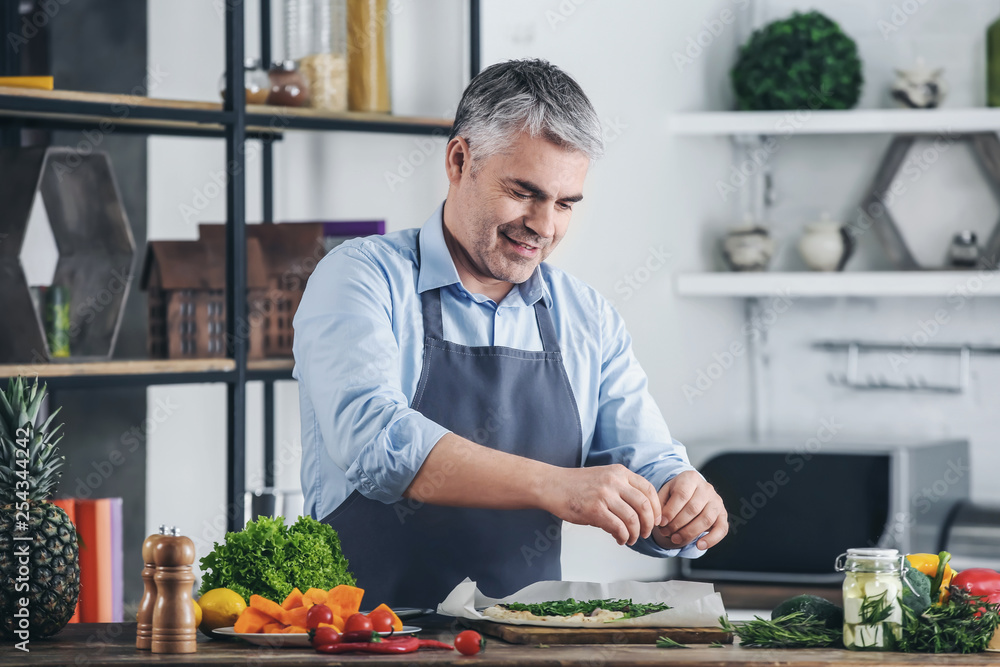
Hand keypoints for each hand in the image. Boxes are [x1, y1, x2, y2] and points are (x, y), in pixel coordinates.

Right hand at [543, 464, 661, 545]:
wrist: (551, 485)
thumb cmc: (576, 485)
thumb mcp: (604, 477)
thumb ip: (622, 488)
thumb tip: (641, 512)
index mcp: (619, 472)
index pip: (648, 490)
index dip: (656, 508)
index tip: (656, 519)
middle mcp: (614, 481)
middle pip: (644, 506)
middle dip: (649, 524)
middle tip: (646, 533)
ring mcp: (604, 495)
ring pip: (632, 519)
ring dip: (635, 533)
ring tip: (631, 539)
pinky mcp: (594, 510)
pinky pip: (617, 527)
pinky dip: (623, 537)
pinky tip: (620, 539)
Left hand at [653, 471, 727, 550]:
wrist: (692, 492)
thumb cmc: (676, 494)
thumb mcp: (665, 492)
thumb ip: (660, 503)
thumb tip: (660, 520)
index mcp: (691, 478)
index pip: (682, 494)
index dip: (671, 511)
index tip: (661, 523)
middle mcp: (707, 488)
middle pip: (693, 508)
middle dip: (677, 524)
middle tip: (665, 532)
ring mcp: (717, 502)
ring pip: (706, 519)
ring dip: (689, 533)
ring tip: (675, 539)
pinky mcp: (723, 515)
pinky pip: (722, 529)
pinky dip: (711, 539)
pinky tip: (699, 545)